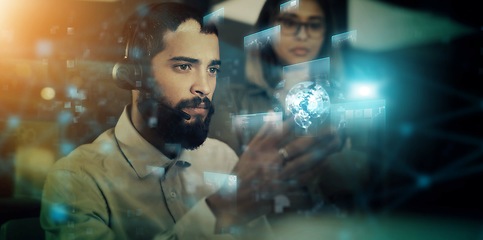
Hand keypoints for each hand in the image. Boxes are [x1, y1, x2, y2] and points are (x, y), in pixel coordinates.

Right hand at [207, 115, 340, 227]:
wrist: (233, 200)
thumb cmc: (241, 174)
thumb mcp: (248, 151)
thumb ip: (262, 132)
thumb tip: (273, 114)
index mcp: (261, 150)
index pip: (280, 132)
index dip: (295, 122)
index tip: (308, 113)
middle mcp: (271, 162)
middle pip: (298, 146)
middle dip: (317, 137)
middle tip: (333, 130)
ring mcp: (278, 177)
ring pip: (304, 163)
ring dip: (321, 153)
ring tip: (334, 145)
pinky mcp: (284, 190)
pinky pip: (303, 180)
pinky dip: (315, 172)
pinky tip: (325, 164)